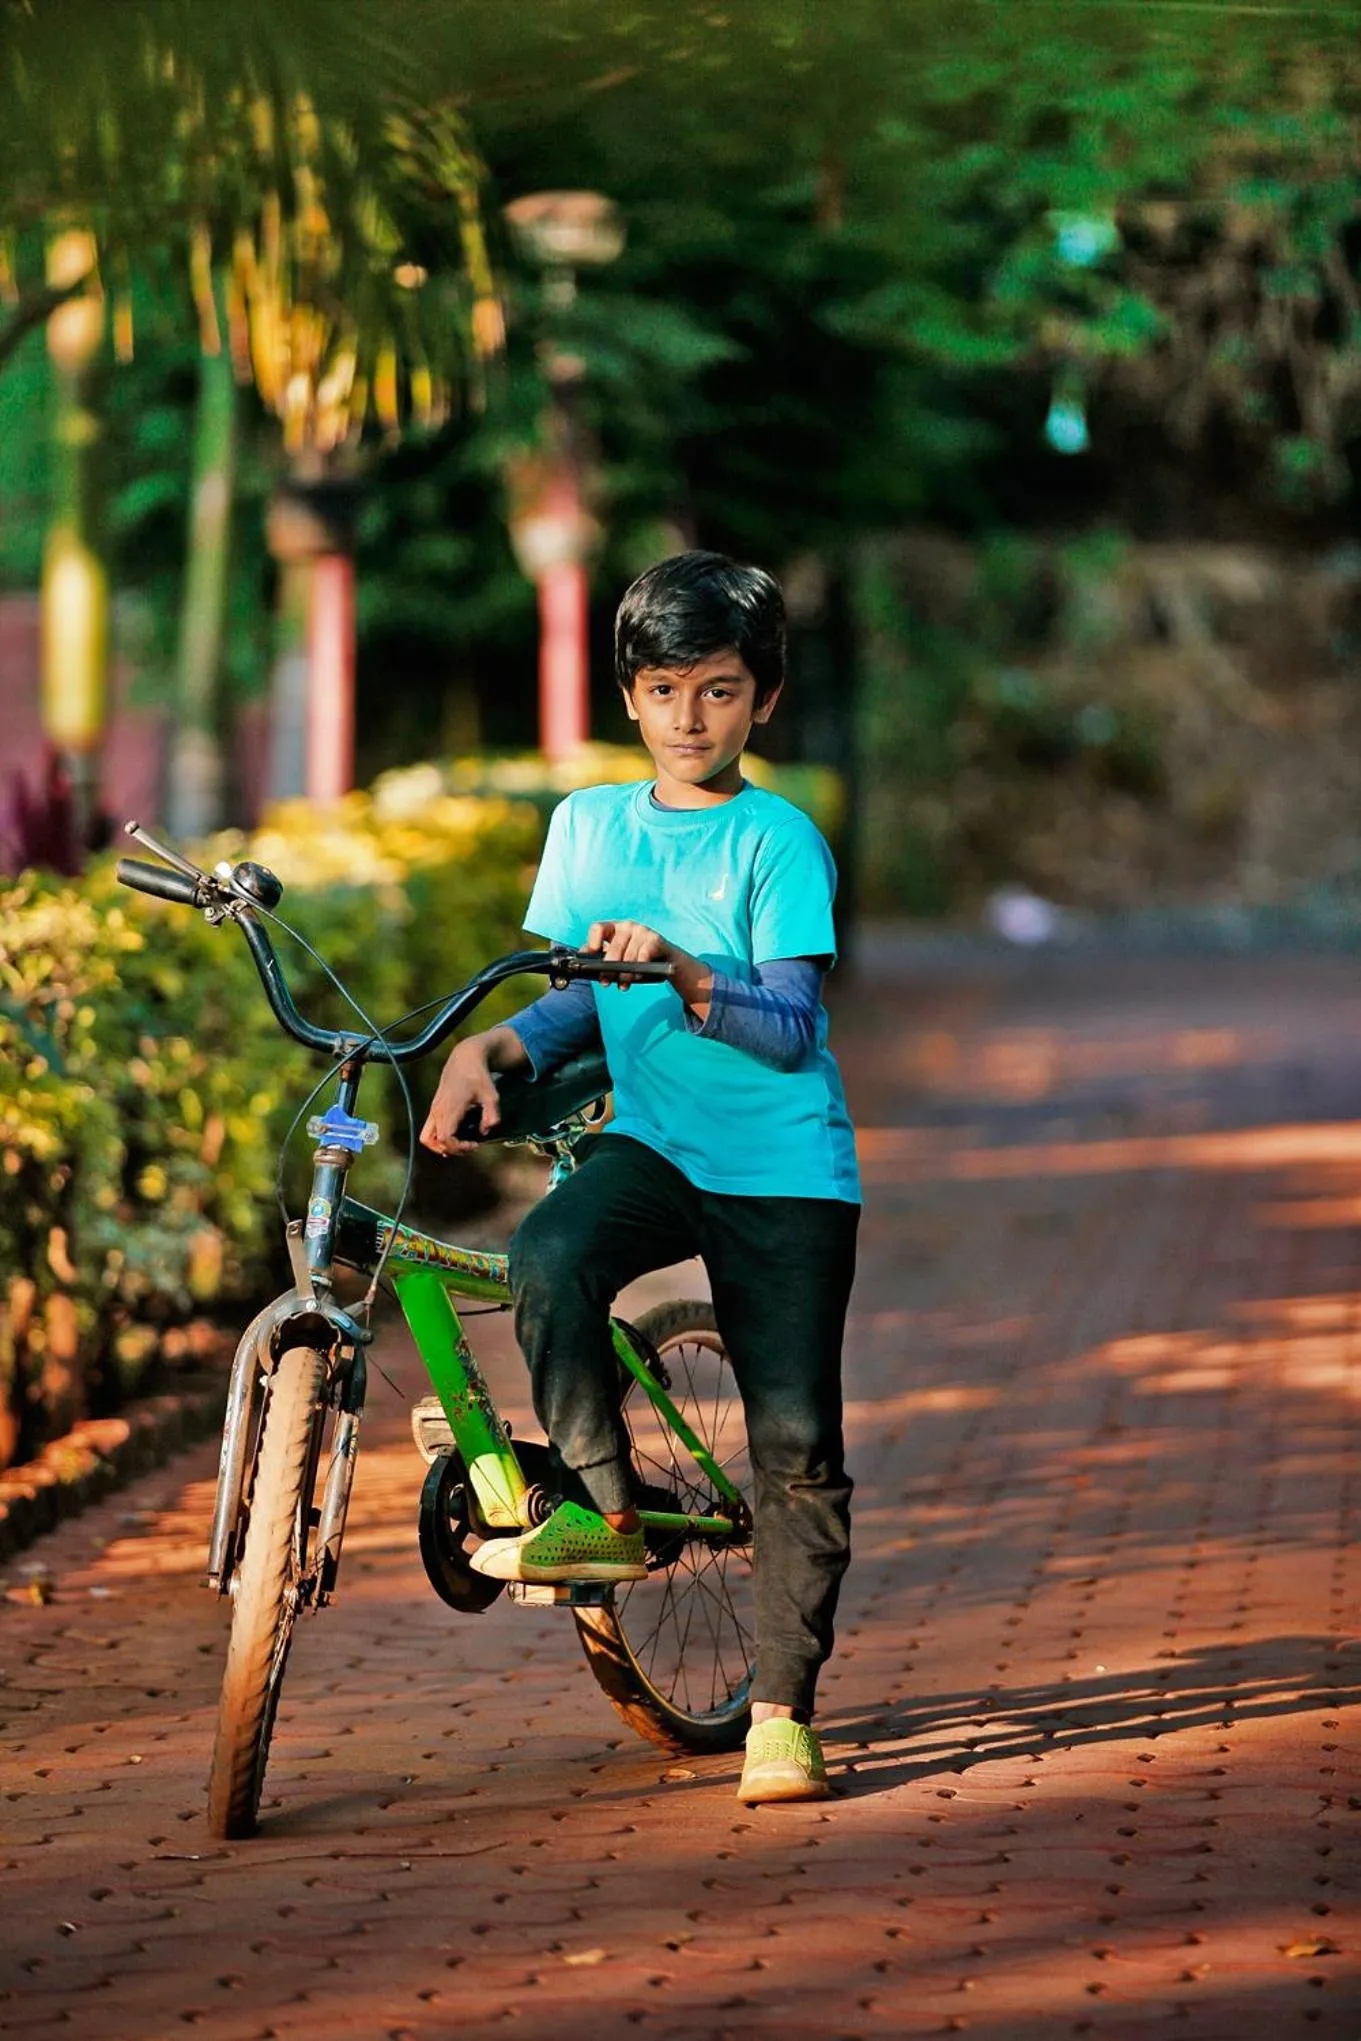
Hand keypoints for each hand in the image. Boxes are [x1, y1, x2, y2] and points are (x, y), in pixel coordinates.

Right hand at [421, 1039, 499, 1154]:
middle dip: (452, 1149)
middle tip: (469, 1145)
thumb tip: (485, 1132)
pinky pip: (428, 1131)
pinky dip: (438, 1138)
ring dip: (440, 1146)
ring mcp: (433, 1110)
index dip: (459, 1147)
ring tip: (459, 1144)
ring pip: (426, 1138)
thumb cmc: (479, 1077)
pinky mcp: (434, 1109)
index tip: (475, 1144)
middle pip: (433, 1142)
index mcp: (450, 1109)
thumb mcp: (492, 1095)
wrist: (464, 1059)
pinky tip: (455, 1136)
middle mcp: (438, 1111)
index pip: (445, 1138)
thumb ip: (492, 1115)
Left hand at [586, 921, 712, 1014]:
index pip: (598, 928)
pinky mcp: (655, 939)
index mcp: (614, 928)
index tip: (591, 957)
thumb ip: (599, 954)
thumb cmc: (636, 956)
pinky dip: (639, 970)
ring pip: (628, 956)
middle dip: (608, 968)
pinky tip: (637, 978)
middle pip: (613, 947)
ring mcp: (642, 931)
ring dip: (625, 975)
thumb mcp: (618, 954)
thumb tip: (581, 956)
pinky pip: (643, 957)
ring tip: (623, 985)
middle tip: (606, 982)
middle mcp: (627, 926)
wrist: (665, 960)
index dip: (592, 943)